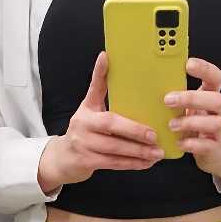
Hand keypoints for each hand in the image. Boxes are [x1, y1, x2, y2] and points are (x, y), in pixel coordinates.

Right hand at [38, 51, 163, 190]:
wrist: (63, 158)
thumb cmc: (85, 131)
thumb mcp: (90, 110)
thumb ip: (101, 91)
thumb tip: (107, 58)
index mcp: (86, 109)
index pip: (94, 88)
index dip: (99, 73)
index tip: (105, 57)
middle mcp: (82, 125)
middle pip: (111, 125)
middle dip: (135, 131)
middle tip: (155, 135)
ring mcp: (83, 145)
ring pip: (115, 149)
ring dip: (138, 152)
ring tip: (157, 153)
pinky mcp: (87, 162)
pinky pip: (114, 163)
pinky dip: (132, 164)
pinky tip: (146, 163)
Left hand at [164, 57, 220, 184]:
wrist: (217, 151)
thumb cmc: (197, 124)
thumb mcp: (190, 106)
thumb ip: (179, 95)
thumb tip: (150, 82)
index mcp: (210, 95)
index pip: (215, 77)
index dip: (204, 69)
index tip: (188, 64)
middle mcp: (217, 111)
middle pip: (216, 99)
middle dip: (192, 98)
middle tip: (168, 100)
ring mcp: (218, 130)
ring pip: (213, 122)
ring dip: (190, 122)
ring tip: (171, 125)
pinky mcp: (214, 147)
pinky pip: (206, 145)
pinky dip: (192, 144)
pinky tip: (179, 143)